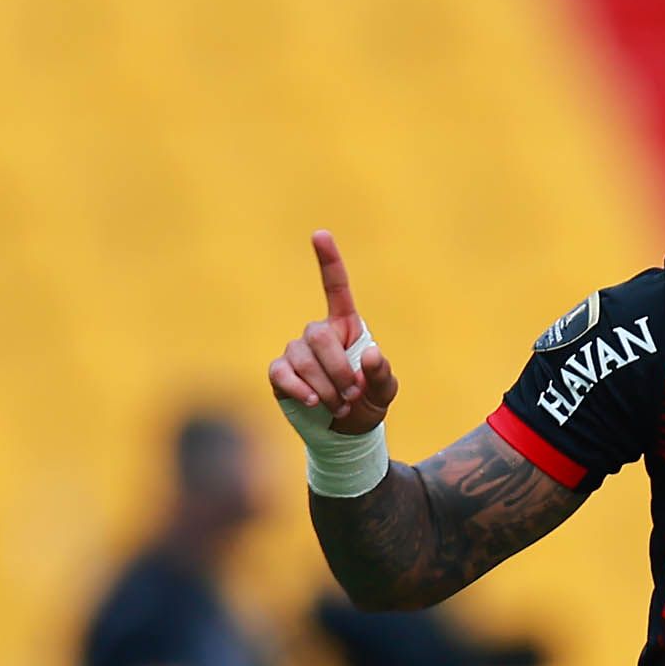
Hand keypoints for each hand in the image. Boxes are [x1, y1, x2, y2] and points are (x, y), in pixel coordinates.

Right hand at [267, 230, 398, 433]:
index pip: (335, 287)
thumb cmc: (368, 402)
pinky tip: (313, 403)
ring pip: (302, 358)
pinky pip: (281, 373)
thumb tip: (369, 353)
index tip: (320, 233)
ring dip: (324, 386)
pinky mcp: (279, 373)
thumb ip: (382, 373)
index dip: (328, 260)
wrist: (346, 431)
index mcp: (347, 327)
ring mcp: (296, 351)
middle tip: (352, 395)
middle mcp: (319, 333)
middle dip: (338, 369)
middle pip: (317, 335)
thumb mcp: (385, 391)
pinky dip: (299, 389)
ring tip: (339, 406)